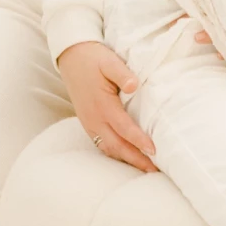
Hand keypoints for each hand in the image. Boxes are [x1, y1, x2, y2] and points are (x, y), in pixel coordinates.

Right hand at [56, 41, 157, 172]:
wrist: (71, 56)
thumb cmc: (93, 58)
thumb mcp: (109, 61)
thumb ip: (122, 73)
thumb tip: (134, 85)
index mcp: (102, 104)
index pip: (123, 128)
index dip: (139, 141)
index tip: (154, 150)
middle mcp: (94, 118)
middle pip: (116, 145)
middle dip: (135, 159)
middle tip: (154, 169)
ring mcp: (89, 122)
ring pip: (108, 148)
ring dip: (126, 159)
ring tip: (145, 167)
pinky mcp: (87, 122)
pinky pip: (101, 144)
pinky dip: (115, 153)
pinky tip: (127, 156)